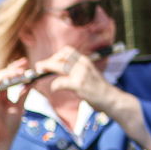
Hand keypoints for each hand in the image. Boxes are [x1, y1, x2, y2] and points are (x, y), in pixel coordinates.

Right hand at [0, 58, 30, 149]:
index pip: (9, 79)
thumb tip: (33, 81)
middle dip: (13, 69)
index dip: (16, 70)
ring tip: (18, 72)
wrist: (2, 141)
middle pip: (3, 77)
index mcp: (3, 97)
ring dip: (7, 74)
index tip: (26, 64)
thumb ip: (24, 94)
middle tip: (24, 64)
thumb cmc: (9, 128)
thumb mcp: (19, 108)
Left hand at [35, 46, 150, 149]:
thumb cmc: (98, 90)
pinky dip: (54, 85)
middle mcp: (83, 64)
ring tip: (40, 72)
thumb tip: (62, 70)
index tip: (49, 62)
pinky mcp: (78, 85)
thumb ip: (77, 71)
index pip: (68, 50)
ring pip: (59, 66)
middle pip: (62, 56)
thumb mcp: (88, 74)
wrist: (111, 99)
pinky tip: (54, 89)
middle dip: (48, 60)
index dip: (56, 55)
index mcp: (85, 61)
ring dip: (47, 67)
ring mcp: (81, 74)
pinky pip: (60, 82)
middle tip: (39, 67)